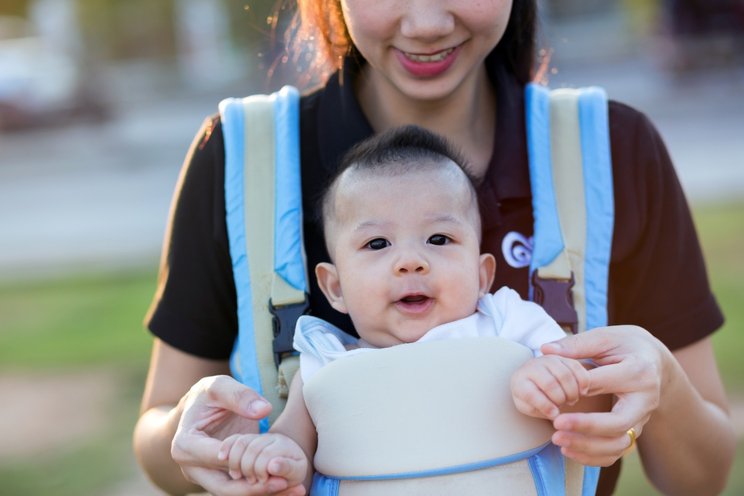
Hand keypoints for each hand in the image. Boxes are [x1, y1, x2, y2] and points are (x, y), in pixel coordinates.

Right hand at [170, 375, 299, 494]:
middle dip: (256, 489)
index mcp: (186, 445)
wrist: (199, 408)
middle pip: (225, 488)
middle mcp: (191, 467)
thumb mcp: (219, 386)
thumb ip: (240, 395)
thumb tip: (264, 410)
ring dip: (262, 492)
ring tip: (293, 488)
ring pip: (233, 492)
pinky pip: (239, 488)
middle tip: (287, 484)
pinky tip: (286, 485)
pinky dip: (261, 488)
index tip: (275, 466)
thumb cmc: (207, 396)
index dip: (247, 465)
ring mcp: (204, 476)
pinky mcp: (218, 478)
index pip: (219, 461)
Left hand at [511, 355, 589, 419]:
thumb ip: (539, 410)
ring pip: (565, 375)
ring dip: (572, 392)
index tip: (554, 415)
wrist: (536, 381)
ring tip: (571, 400)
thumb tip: (555, 413)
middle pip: (550, 384)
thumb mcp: (529, 407)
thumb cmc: (531, 399)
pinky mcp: (563, 357)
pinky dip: (583, 382)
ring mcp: (548, 359)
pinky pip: (577, 367)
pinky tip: (582, 392)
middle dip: (560, 399)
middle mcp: (532, 366)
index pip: (530, 393)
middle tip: (564, 406)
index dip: (544, 406)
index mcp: (519, 381)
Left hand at [541, 325, 668, 466]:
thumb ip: (577, 344)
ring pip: (618, 444)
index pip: (605, 383)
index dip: (577, 389)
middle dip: (585, 427)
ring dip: (587, 447)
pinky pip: (617, 452)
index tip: (553, 394)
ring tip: (558, 440)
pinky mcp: (635, 430)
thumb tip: (546, 349)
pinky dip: (594, 458)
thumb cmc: (626, 345)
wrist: (654, 360)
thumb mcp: (605, 336)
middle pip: (618, 423)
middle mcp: (645, 399)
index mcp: (639, 371)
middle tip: (556, 426)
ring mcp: (642, 418)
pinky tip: (569, 451)